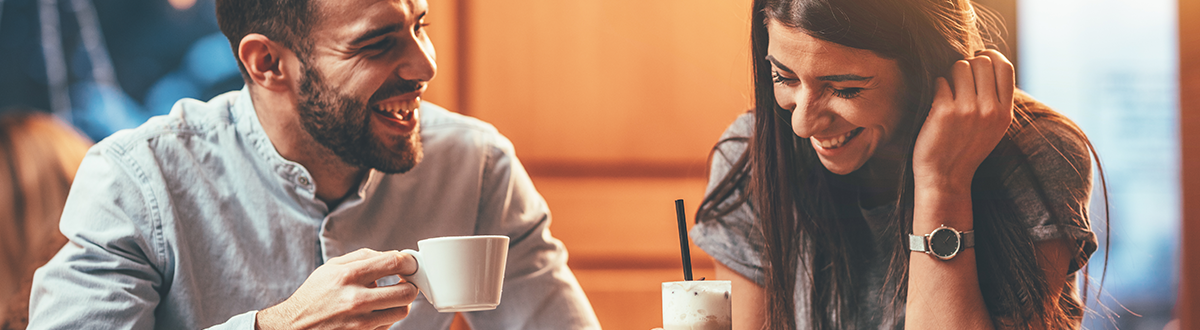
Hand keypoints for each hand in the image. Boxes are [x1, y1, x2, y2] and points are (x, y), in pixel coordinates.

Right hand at [256, 248, 419, 329]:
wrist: (295, 327)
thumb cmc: (315, 294)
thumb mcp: (332, 267)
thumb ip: (363, 256)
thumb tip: (393, 255)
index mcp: (348, 276)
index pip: (394, 263)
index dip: (409, 262)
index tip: (409, 264)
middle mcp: (356, 300)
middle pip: (406, 292)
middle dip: (410, 284)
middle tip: (405, 282)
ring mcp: (360, 323)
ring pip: (402, 311)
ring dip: (401, 303)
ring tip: (390, 298)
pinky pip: (389, 326)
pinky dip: (387, 318)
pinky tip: (376, 312)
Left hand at [913, 49, 1014, 192]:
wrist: (945, 177)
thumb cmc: (966, 148)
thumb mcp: (993, 127)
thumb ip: (996, 99)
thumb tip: (988, 60)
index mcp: (1005, 112)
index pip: (1005, 66)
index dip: (990, 56)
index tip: (978, 59)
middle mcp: (990, 110)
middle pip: (982, 62)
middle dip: (968, 64)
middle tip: (959, 79)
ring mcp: (968, 110)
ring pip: (960, 67)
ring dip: (951, 74)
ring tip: (948, 90)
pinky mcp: (944, 111)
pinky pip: (941, 81)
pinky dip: (937, 86)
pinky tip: (937, 102)